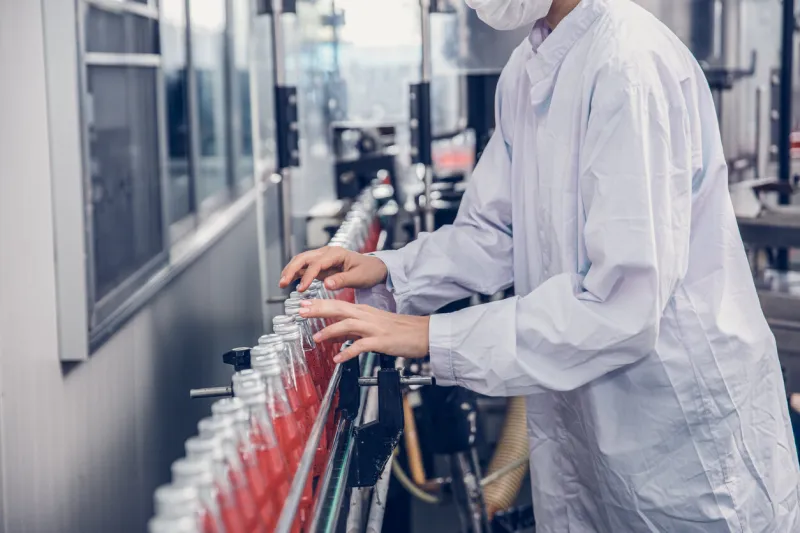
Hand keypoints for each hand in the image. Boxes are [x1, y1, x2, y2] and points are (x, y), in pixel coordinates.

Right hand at [279, 246, 387, 291]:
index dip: (307, 276)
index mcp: (336, 253)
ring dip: (291, 270)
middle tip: (282, 283)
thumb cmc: (369, 271)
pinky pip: (306, 267)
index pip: (316, 263)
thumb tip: (326, 284)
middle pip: (304, 258)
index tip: (301, 289)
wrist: (374, 268)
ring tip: (282, 283)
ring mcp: (323, 258)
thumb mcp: (359, 277)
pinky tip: (290, 282)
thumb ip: (342, 280)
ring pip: (302, 261)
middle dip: (291, 269)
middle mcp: (327, 253)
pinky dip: (296, 273)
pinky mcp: (321, 265)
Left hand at [299, 299, 429, 362]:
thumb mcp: (373, 327)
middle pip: (339, 309)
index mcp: (365, 311)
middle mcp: (368, 316)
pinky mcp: (381, 341)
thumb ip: (352, 330)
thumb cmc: (400, 330)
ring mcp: (374, 328)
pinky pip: (361, 346)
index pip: (339, 304)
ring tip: (317, 337)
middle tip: (301, 311)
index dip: (320, 304)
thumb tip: (333, 335)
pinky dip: (348, 352)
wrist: (423, 333)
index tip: (303, 304)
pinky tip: (338, 358)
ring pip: (348, 325)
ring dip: (331, 331)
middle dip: (319, 309)